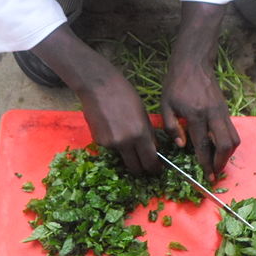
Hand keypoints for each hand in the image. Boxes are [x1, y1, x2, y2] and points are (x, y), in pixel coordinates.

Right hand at [31, 24, 159, 174]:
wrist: (98, 86)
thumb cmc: (124, 94)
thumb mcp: (143, 113)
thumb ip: (148, 133)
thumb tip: (153, 149)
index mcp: (141, 134)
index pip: (150, 161)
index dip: (155, 168)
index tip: (156, 169)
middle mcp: (126, 142)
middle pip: (136, 168)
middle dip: (142, 169)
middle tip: (145, 165)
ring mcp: (111, 144)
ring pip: (122, 158)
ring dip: (127, 155)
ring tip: (126, 138)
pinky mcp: (99, 141)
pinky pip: (111, 148)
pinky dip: (114, 144)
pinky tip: (112, 128)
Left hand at [160, 2, 239, 179]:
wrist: (193, 63)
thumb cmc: (176, 84)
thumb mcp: (166, 105)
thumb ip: (172, 127)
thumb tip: (182, 146)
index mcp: (195, 115)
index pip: (204, 145)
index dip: (206, 163)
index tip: (206, 176)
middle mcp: (212, 114)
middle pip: (226, 145)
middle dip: (221, 163)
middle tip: (214, 172)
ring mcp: (222, 111)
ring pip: (234, 139)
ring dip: (228, 154)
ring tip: (218, 162)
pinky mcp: (226, 109)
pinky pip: (233, 131)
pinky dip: (229, 143)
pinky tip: (219, 148)